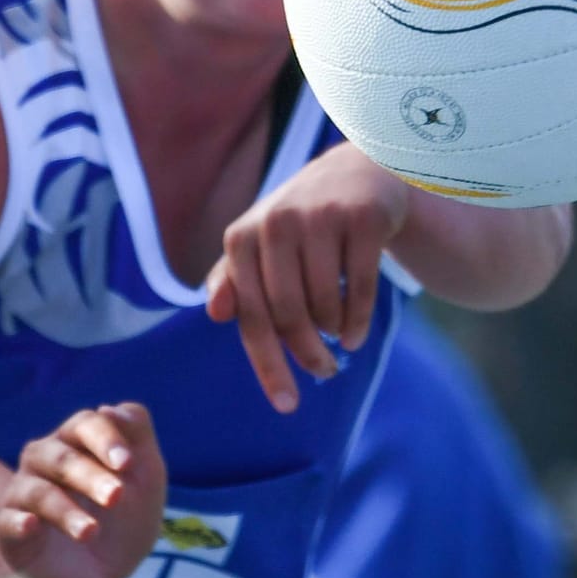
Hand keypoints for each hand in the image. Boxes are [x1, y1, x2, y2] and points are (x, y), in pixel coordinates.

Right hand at [0, 401, 165, 577]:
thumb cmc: (121, 522)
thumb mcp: (146, 483)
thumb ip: (138, 438)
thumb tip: (113, 407)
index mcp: (76, 443)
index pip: (85, 424)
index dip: (106, 439)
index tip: (127, 464)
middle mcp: (43, 460)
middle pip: (61, 457)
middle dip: (91, 476)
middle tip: (116, 498)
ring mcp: (22, 494)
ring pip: (38, 491)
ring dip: (66, 510)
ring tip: (91, 532)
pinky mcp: (8, 529)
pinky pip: (7, 519)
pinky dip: (19, 521)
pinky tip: (32, 526)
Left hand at [204, 142, 407, 414]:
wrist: (356, 172)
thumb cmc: (298, 223)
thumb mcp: (257, 246)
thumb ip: (232, 280)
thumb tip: (213, 313)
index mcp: (241, 236)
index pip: (252, 316)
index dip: (268, 365)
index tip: (286, 405)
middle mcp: (276, 223)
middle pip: (289, 315)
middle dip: (308, 355)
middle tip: (323, 372)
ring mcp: (320, 217)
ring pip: (326, 305)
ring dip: (333, 333)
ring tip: (336, 334)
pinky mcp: (363, 218)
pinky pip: (362, 288)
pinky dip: (359, 321)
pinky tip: (356, 336)